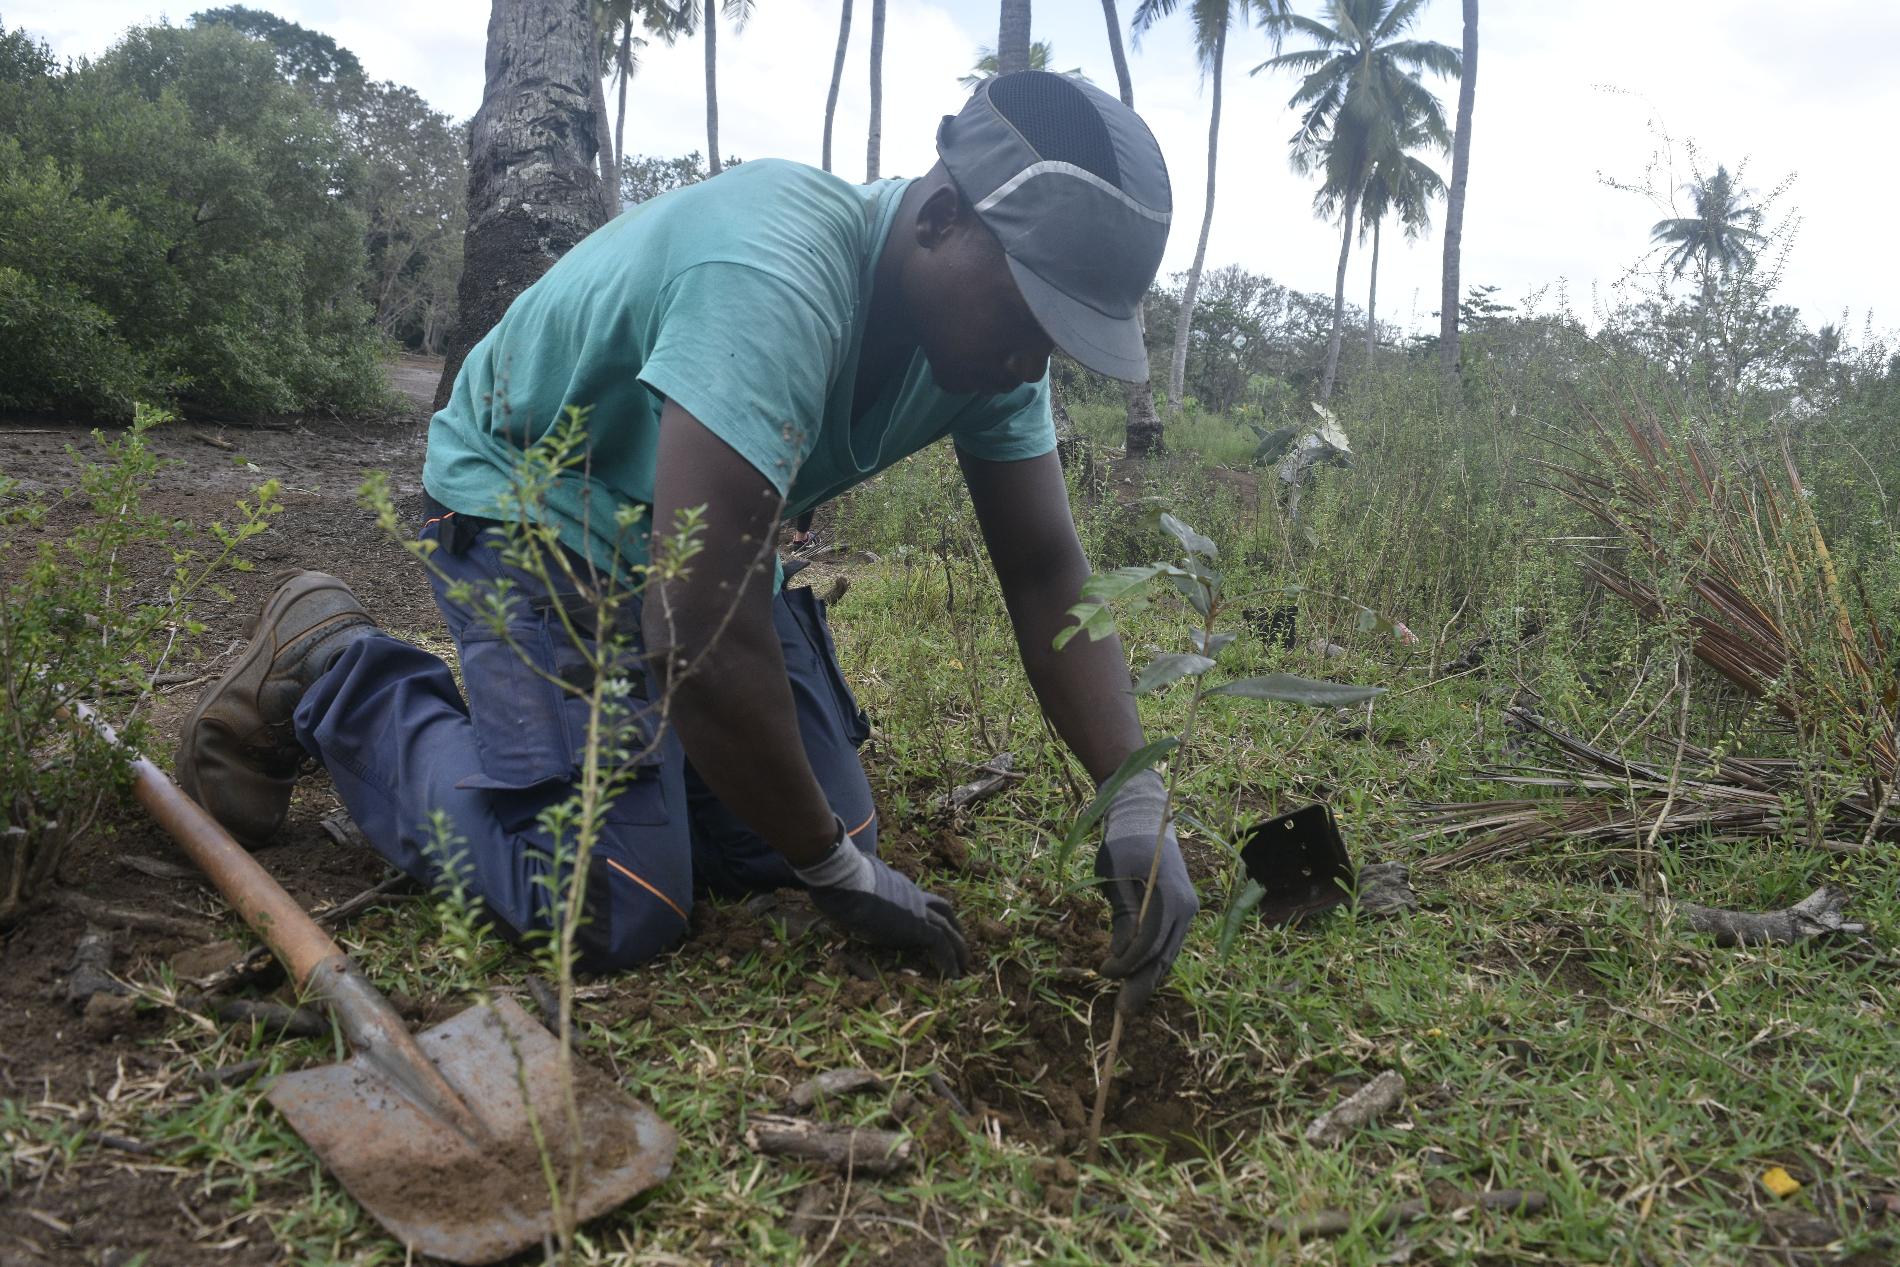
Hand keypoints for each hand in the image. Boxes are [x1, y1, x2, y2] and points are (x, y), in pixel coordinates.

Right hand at [797, 821, 970, 976]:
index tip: (933, 926)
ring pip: (948, 930)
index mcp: (898, 886)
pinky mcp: (918, 926)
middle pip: (944, 911)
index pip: (921, 899)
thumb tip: (838, 884)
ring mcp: (918, 910)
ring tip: (963, 968)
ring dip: (958, 949)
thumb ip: (857, 882)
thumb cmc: (840, 882)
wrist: (846, 883)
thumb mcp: (853, 881)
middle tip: (958, 946)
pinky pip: (941, 945)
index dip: (931, 913)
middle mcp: (914, 896)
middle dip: (954, 928)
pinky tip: (952, 976)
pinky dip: (949, 960)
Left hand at [1095, 769, 1197, 1013]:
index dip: (1126, 964)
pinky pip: (1168, 943)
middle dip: (1142, 985)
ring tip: (1130, 1002)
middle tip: (1124, 1013)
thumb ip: (1122, 916)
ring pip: (1168, 953)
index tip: (1103, 972)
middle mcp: (1187, 908)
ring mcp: (1187, 910)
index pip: (1148, 944)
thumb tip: (1121, 955)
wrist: (1145, 816)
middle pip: (1164, 956)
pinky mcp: (1182, 910)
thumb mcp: (1115, 876)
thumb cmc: (1124, 842)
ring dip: (1148, 977)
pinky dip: (1153, 961)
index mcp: (1171, 899)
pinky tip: (1140, 977)